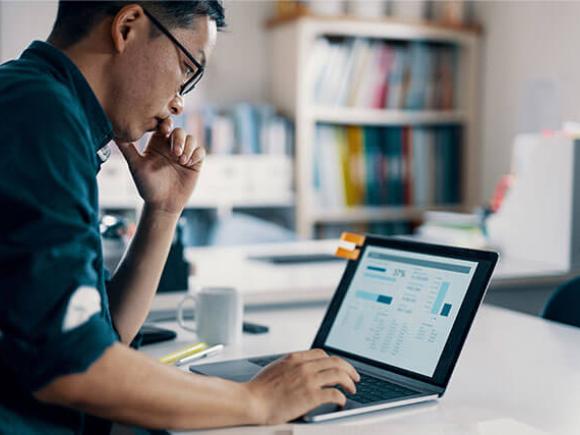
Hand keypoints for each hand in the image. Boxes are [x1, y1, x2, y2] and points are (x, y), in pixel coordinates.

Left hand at [116, 118, 204, 214]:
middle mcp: (171, 146)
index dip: (166, 124)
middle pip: (179, 130)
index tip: (164, 130)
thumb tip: (112, 132)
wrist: (162, 204)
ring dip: (187, 147)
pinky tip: (187, 163)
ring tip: (181, 160)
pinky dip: (195, 154)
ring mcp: (184, 154)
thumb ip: (126, 148)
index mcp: (157, 142)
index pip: (164, 125)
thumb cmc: (147, 186)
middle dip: (179, 138)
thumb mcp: (135, 165)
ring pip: (191, 139)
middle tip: (174, 152)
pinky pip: (200, 152)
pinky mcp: (195, 163)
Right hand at [244, 349, 359, 424]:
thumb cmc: (259, 389)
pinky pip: (334, 394)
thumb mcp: (276, 368)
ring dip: (349, 382)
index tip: (339, 368)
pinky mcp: (311, 396)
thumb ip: (291, 366)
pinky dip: (342, 397)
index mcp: (295, 358)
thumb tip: (301, 368)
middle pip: (336, 362)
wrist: (251, 401)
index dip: (334, 361)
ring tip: (352, 389)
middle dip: (349, 369)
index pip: (323, 354)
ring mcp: (308, 380)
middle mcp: (304, 366)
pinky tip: (341, 402)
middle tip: (354, 377)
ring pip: (339, 375)